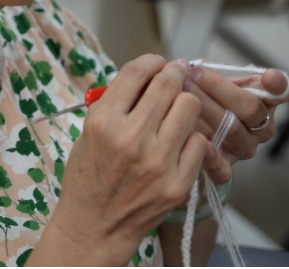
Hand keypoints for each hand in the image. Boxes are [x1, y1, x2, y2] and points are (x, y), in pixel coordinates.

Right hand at [31, 56, 206, 265]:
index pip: (137, 72)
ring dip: (184, 103)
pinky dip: (191, 138)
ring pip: (189, 107)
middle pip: (168, 84)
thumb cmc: (89, 177)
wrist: (94, 227)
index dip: (151, 61)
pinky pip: (199, 142)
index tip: (158, 63)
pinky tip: (179, 143)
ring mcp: (157, 163)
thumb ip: (116, 102)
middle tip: (176, 75)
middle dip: (174, 73)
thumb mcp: (88, 131)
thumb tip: (148, 73)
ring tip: (177, 110)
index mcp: (104, 122)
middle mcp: (131, 139)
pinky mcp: (177, 183)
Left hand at [183, 64, 288, 184]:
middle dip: (218, 88)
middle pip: (250, 108)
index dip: (278, 85)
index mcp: (267, 101)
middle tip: (194, 75)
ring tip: (185, 95)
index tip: (269, 78)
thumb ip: (213, 72)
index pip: (283, 92)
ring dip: (206, 109)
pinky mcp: (227, 167)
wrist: (194, 126)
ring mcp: (246, 148)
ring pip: (233, 130)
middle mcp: (263, 127)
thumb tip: (197, 68)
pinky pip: (224, 170)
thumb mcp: (216, 79)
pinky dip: (214, 160)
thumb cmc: (209, 99)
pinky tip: (202, 145)